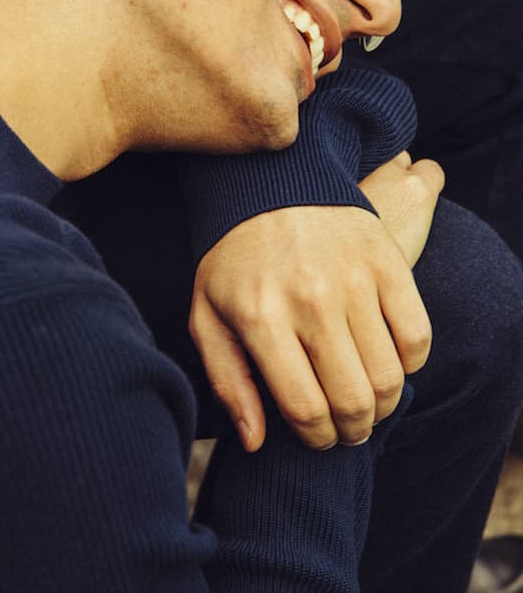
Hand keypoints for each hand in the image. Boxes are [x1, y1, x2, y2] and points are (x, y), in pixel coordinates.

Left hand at [189, 153, 441, 451]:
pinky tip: (386, 358)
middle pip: (354, 401)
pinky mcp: (386, 260)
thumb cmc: (234, 259)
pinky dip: (409, 362)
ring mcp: (354, 278)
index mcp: (262, 317)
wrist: (267, 184)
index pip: (306, 409)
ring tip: (366, 399)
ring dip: (382, 404)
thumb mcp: (207, 314)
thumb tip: (257, 442)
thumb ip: (228, 381)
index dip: (317, 438)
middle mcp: (311, 299)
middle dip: (352, 430)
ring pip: (391, 377)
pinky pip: (418, 336)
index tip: (317, 435)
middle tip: (346, 426)